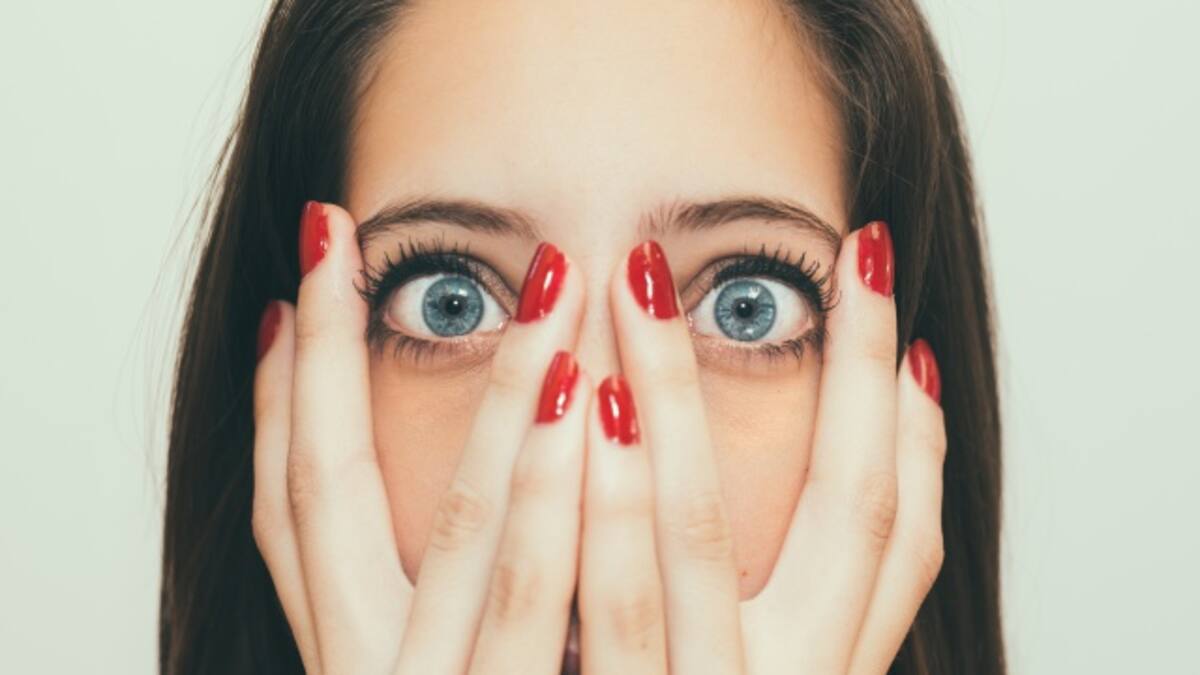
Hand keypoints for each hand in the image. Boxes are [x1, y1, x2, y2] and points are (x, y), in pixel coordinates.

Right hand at [251, 202, 591, 673]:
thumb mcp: (477, 659)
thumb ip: (457, 598)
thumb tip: (495, 464)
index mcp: (357, 665)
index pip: (290, 519)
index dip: (278, 405)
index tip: (282, 302)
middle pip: (336, 499)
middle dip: (334, 357)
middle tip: (338, 233)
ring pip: (471, 534)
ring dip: (498, 399)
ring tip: (543, 285)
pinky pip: (562, 597)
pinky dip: (580, 496)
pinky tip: (607, 398)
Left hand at [578, 226, 945, 673]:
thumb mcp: (714, 667)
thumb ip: (737, 607)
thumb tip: (722, 485)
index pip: (903, 553)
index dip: (920, 444)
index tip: (918, 346)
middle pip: (847, 515)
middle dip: (859, 373)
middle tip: (862, 253)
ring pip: (699, 534)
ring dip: (677, 393)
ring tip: (644, 280)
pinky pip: (601, 594)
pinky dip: (594, 491)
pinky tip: (578, 392)